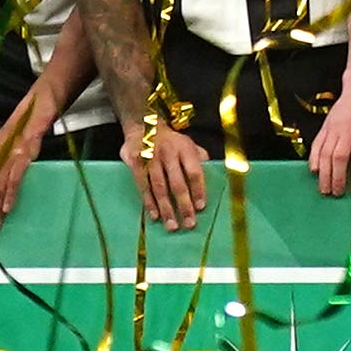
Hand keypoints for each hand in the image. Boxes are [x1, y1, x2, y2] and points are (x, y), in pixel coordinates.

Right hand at [131, 118, 208, 233]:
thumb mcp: (188, 143)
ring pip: (159, 188)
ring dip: (166, 209)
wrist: (143, 124)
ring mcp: (151, 158)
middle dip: (184, 205)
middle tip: (189, 224)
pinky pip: (143, 186)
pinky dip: (149, 202)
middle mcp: (168, 153)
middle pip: (177, 183)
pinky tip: (155, 216)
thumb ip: (200, 158)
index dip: (198, 190)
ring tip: (172, 226)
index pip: (194, 172)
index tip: (201, 207)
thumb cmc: (171, 140)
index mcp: (185, 148)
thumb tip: (214, 173)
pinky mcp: (136, 162)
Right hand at [307, 73, 350, 195]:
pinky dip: (313, 159)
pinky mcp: (325, 126)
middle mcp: (348, 130)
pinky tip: (314, 171)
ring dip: (323, 173)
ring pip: (324, 153)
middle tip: (337, 193)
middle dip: (336, 178)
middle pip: (338, 157)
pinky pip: (316, 144)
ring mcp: (334, 128)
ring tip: (324, 189)